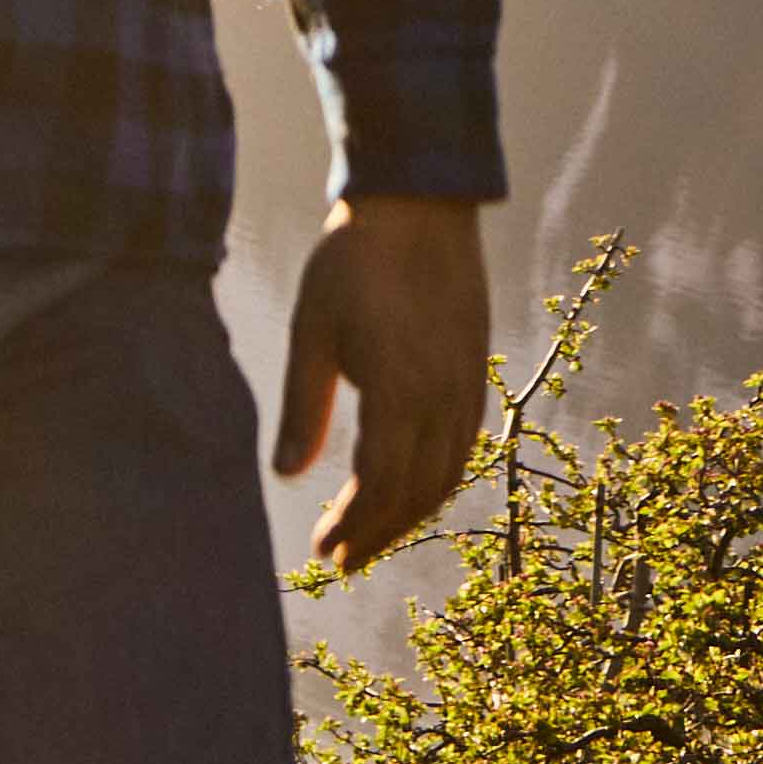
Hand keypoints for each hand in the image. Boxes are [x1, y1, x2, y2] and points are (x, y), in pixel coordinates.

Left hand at [272, 197, 492, 574]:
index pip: (380, 483)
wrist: (418, 204)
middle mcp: (443, 396)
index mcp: (398, 389)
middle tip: (342, 559)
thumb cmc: (353, 262)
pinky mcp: (476, 370)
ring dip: (411, 513)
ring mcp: (467, 384)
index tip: (324, 549)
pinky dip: (437, 479)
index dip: (354, 524)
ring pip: (448, 474)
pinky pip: (464, 445)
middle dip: (380, 533)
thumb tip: (286, 476)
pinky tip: (410, 485)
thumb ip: (303, 407)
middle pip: (418, 491)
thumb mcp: (312, 330)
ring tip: (373, 534)